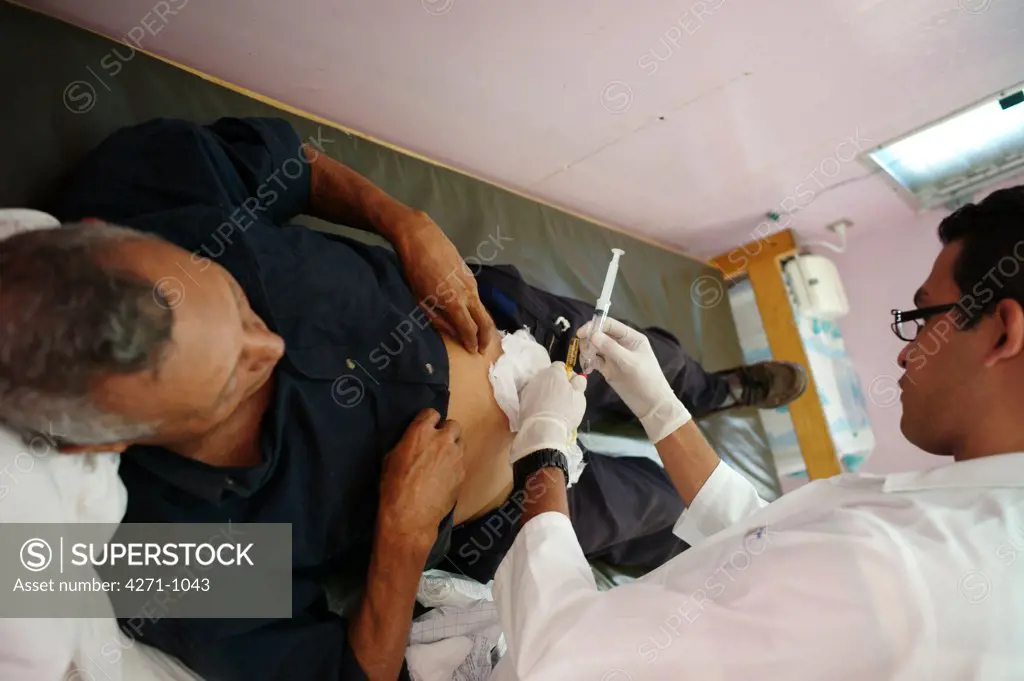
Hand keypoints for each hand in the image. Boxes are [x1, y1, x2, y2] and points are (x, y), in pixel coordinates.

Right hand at [378, 409, 465, 548]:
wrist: (410, 515)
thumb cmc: (393, 486)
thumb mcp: (391, 458)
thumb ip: (407, 443)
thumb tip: (413, 441)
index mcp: (421, 432)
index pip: (432, 413)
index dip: (428, 421)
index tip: (426, 429)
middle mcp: (443, 439)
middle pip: (453, 424)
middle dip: (446, 432)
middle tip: (437, 444)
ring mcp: (456, 456)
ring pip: (461, 442)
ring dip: (453, 447)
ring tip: (443, 460)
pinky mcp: (463, 472)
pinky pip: (462, 462)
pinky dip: (455, 465)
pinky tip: (445, 477)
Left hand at [390, 211, 496, 353]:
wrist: (422, 239)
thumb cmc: (415, 271)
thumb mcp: (421, 300)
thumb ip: (438, 319)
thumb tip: (453, 333)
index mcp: (455, 303)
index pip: (469, 330)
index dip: (472, 342)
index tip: (472, 352)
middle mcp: (469, 295)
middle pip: (485, 321)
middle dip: (485, 338)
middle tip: (483, 349)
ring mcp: (472, 283)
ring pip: (483, 309)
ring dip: (484, 324)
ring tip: (480, 334)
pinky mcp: (471, 275)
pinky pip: (478, 298)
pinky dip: (478, 310)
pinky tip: (472, 313)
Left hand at [510, 362, 587, 462]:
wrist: (543, 429)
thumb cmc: (565, 411)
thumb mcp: (580, 398)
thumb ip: (579, 384)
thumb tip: (576, 378)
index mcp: (553, 372)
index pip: (560, 366)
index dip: (566, 375)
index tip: (571, 387)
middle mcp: (538, 377)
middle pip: (548, 376)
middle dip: (554, 383)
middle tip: (562, 398)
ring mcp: (527, 389)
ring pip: (538, 387)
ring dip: (544, 392)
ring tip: (551, 407)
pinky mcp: (521, 401)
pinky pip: (531, 397)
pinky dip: (536, 402)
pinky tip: (542, 412)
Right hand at [578, 317, 690, 442]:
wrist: (651, 404)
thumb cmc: (646, 380)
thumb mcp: (629, 362)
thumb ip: (611, 348)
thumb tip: (592, 335)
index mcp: (630, 337)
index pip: (609, 325)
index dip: (594, 326)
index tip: (581, 334)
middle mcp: (621, 344)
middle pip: (599, 335)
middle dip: (589, 340)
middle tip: (586, 353)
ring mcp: (613, 356)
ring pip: (594, 347)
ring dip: (587, 351)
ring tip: (587, 362)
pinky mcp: (608, 368)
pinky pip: (594, 360)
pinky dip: (588, 361)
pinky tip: (588, 369)